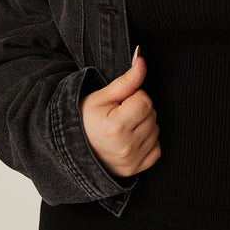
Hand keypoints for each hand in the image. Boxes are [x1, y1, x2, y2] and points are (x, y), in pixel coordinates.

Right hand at [79, 48, 160, 177]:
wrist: (72, 148)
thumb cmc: (84, 119)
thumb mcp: (102, 96)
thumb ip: (127, 79)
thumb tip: (142, 59)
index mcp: (116, 127)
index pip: (145, 100)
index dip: (134, 96)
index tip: (120, 103)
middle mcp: (126, 147)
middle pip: (152, 114)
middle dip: (139, 109)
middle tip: (119, 114)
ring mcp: (131, 161)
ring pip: (155, 130)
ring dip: (143, 125)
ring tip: (122, 126)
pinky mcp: (135, 169)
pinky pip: (156, 149)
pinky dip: (147, 142)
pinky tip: (130, 138)